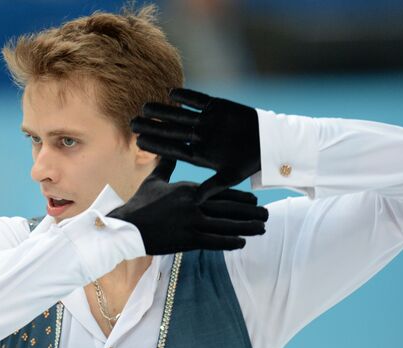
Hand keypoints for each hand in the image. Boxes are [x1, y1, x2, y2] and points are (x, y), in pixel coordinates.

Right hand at [107, 158, 267, 254]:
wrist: (127, 226)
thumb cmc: (140, 202)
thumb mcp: (154, 180)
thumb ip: (166, 165)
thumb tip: (168, 151)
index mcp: (190, 189)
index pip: (221, 192)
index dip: (240, 197)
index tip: (254, 200)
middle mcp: (195, 205)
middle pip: (229, 208)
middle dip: (250, 212)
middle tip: (267, 214)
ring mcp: (193, 223)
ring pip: (227, 225)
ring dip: (247, 227)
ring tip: (262, 229)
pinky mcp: (188, 240)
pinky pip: (214, 241)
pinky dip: (230, 242)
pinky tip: (243, 243)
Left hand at [131, 88, 260, 203]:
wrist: (268, 143)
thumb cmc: (248, 162)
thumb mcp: (230, 177)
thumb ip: (212, 186)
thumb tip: (196, 201)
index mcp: (198, 153)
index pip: (173, 149)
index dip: (157, 145)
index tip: (139, 142)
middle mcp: (199, 136)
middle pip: (171, 131)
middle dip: (153, 127)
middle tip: (133, 122)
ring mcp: (206, 121)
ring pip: (181, 114)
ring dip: (164, 110)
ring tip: (146, 106)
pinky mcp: (217, 106)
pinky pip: (199, 100)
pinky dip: (187, 96)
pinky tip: (172, 93)